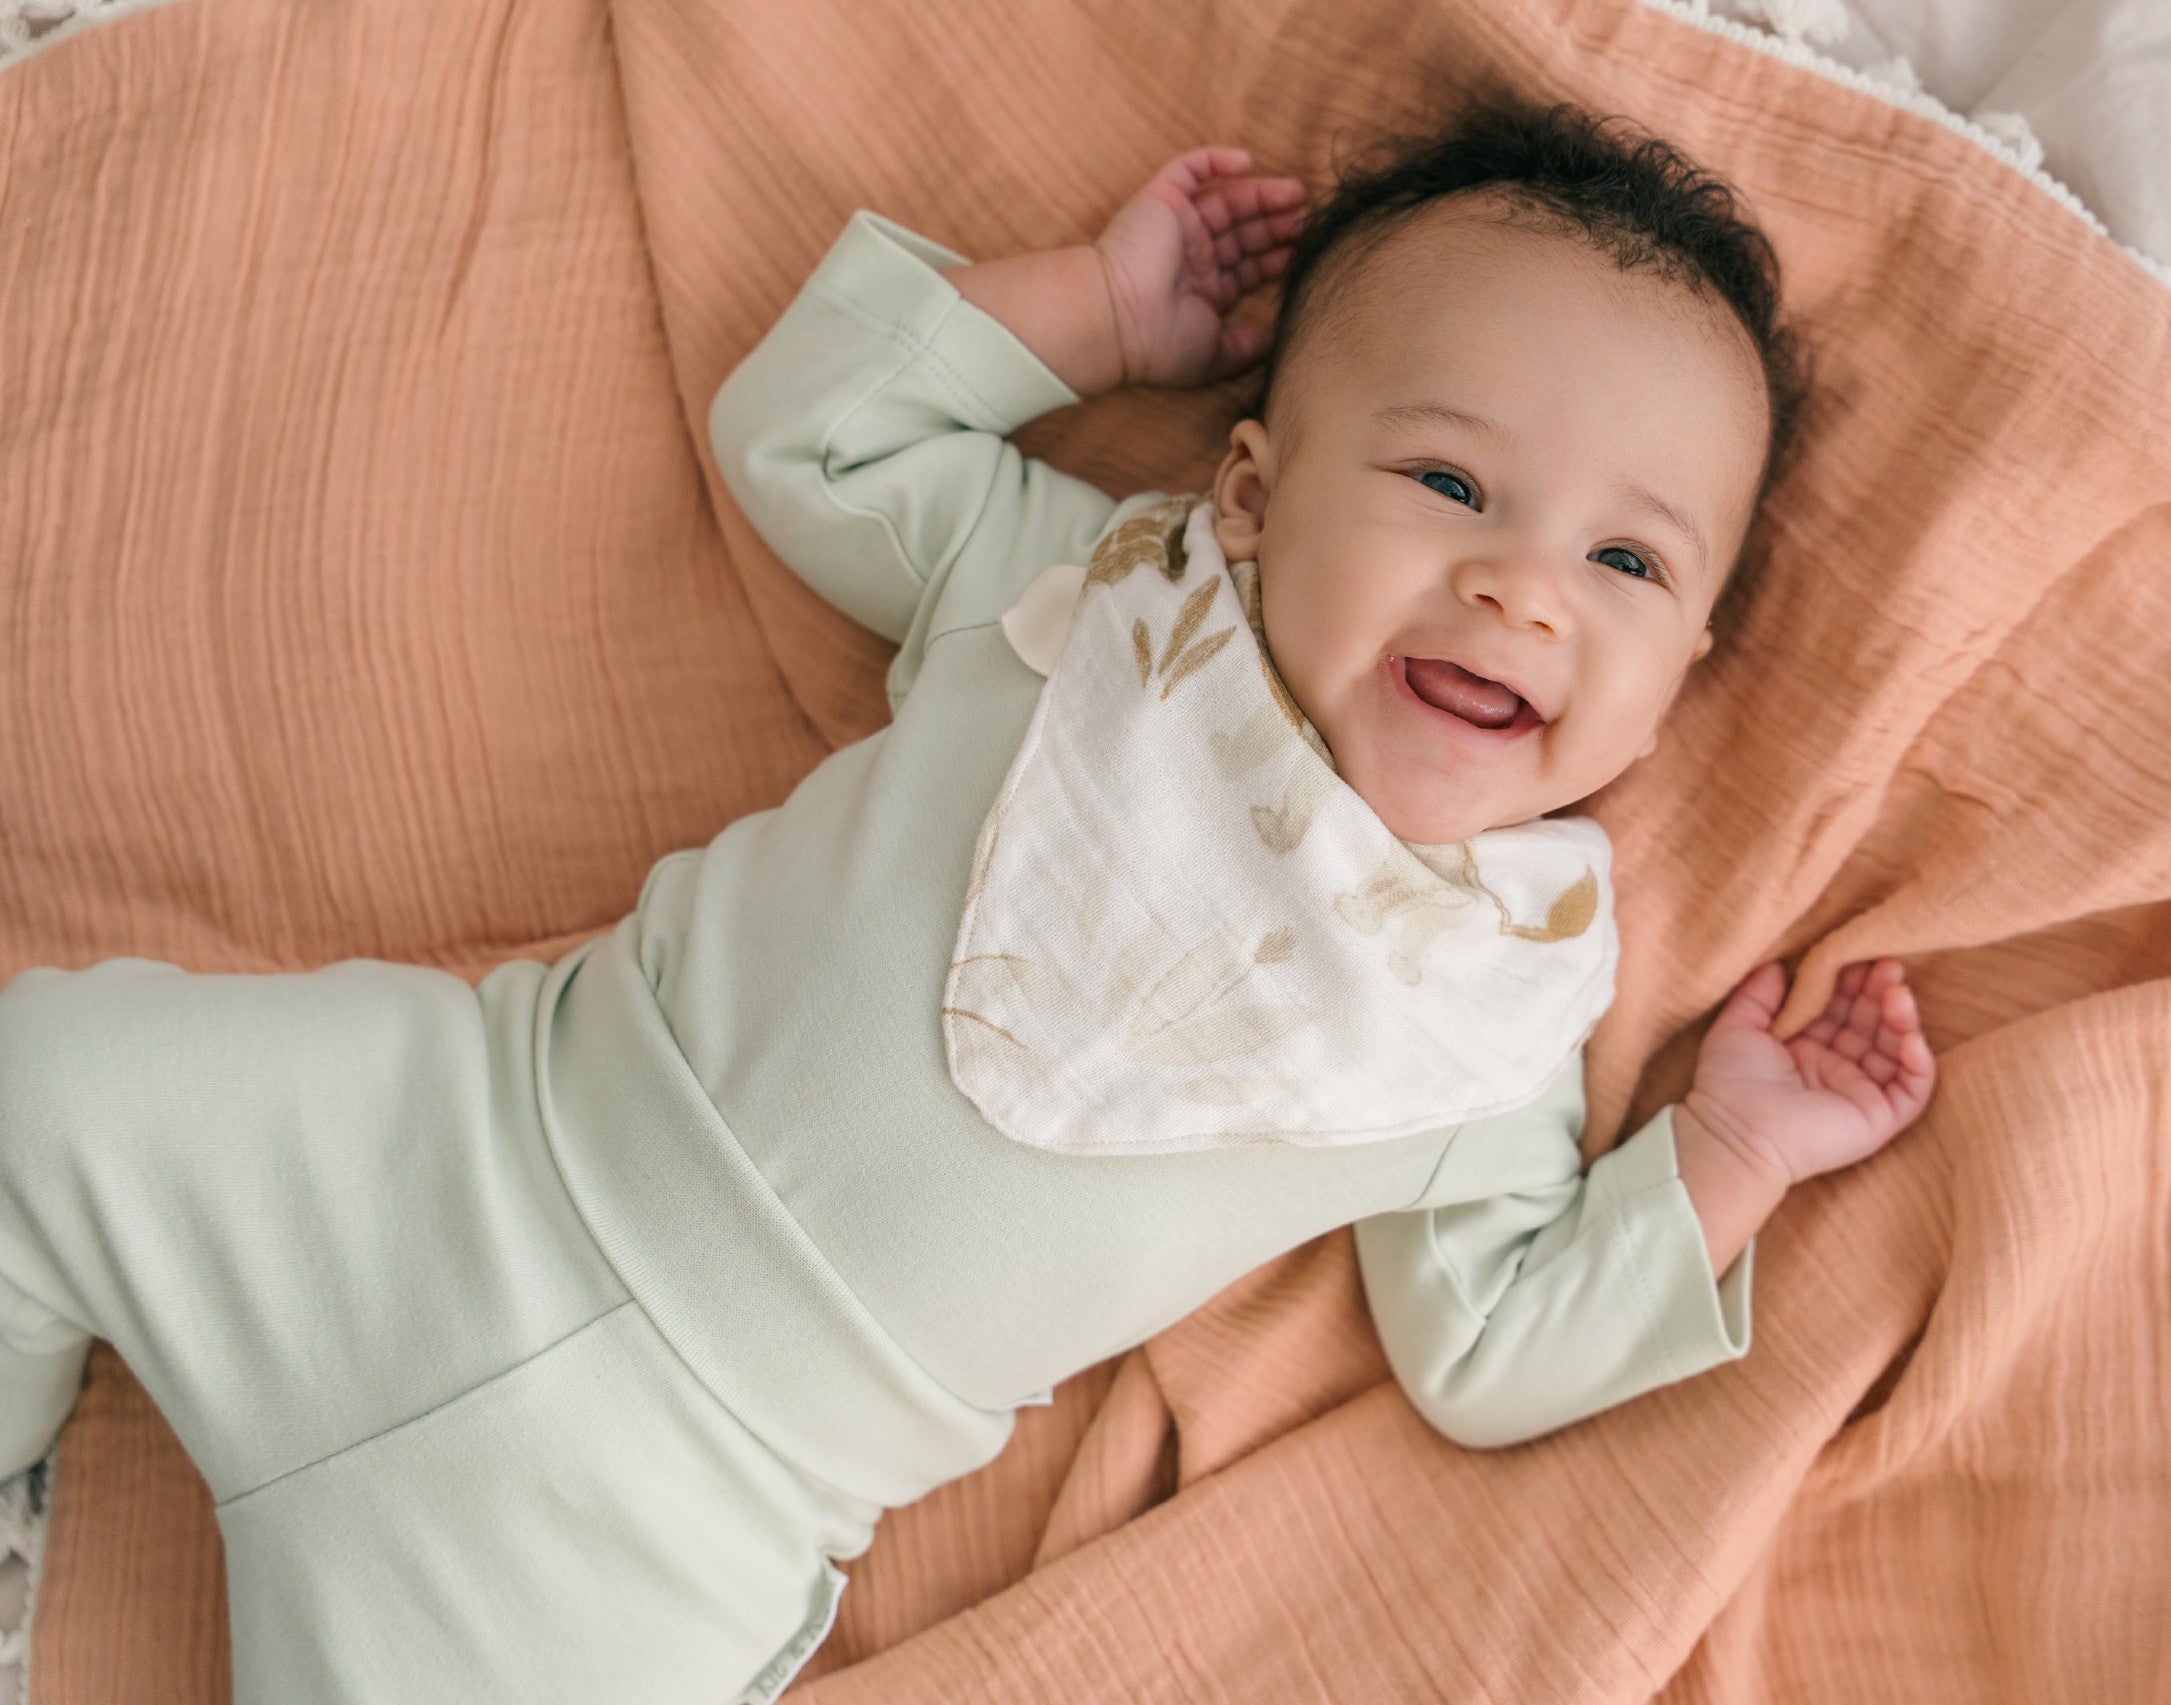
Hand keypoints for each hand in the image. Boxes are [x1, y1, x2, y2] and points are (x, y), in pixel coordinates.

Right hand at [1093, 146, 1307, 389]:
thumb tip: (1271, 342)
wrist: (1118, 318)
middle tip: (1310, 219)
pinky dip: (1216, 160)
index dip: (1276, 258)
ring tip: (1297, 194)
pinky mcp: (1161, 200)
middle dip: (1276, 225)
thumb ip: (1245, 348)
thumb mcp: (1214, 354)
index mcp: (1202, 292)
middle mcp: (1191, 258)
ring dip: (1262, 194)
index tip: (1306, 251)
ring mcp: (1177, 227)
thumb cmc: (1162, 342)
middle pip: (1244, 233)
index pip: (1247, 268)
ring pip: (1227, 200)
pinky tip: (1248, 163)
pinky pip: (1189, 169)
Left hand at [1681, 958, 1937, 1189]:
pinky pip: (1912, 1091)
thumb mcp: (1737, 1026)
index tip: (1856, 953)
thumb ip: (1758, 994)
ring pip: (1895, 1050)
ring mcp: (1858, 1092)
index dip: (1849, 982)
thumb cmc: (1729, 1083)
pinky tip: (1911, 1038)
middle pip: (1870, 1023)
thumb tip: (1777, 964)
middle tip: (1887, 961)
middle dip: (1880, 992)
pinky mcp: (1878, 1119)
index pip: (1839, 1008)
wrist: (1734, 1133)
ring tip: (1898, 992)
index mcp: (1804, 1048)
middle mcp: (1835, 1068)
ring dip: (1902, 1020)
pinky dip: (1919, 1065)